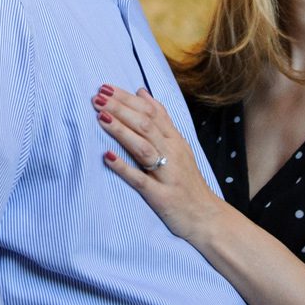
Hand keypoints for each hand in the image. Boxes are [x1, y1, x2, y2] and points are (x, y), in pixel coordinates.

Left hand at [93, 84, 223, 244]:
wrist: (207, 217)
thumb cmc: (187, 181)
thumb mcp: (178, 146)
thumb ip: (161, 120)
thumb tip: (141, 92)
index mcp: (175, 140)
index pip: (151, 111)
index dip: (127, 98)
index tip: (105, 87)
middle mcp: (172, 153)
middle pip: (145, 125)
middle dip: (120, 108)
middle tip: (97, 96)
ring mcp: (167, 175)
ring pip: (143, 147)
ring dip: (121, 130)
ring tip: (100, 116)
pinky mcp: (161, 196)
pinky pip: (141, 180)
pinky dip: (124, 167)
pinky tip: (107, 157)